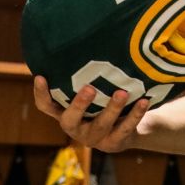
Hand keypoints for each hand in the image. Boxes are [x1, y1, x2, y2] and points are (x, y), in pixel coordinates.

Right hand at [32, 76, 149, 152]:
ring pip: (101, 124)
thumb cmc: (105, 101)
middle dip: (79, 105)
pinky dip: (135, 114)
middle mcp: (76, 129)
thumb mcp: (95, 90)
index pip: (46, 106)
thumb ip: (86, 76)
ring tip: (122, 93)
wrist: (131, 127)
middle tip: (89, 88)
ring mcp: (95, 139)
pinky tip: (143, 101)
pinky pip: (125, 129)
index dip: (41, 94)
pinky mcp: (114, 144)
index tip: (40, 76)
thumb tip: (87, 40)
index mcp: (66, 113)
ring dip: (112, 108)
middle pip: (70, 120)